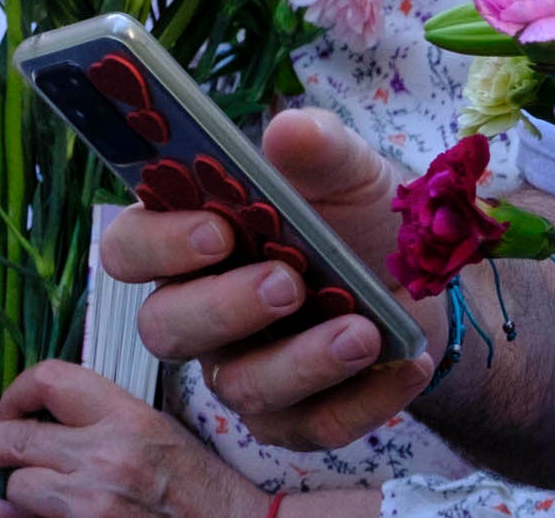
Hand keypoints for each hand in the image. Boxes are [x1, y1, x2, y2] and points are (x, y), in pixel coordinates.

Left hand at [0, 361, 264, 517]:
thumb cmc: (198, 493)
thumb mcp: (158, 434)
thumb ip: (102, 420)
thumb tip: (38, 418)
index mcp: (128, 418)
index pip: (49, 379)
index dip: (13, 392)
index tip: (9, 411)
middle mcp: (104, 457)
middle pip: (7, 437)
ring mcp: (86, 505)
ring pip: (9, 487)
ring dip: (0, 495)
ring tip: (1, 497)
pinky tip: (14, 515)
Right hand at [96, 107, 435, 453]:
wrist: (424, 282)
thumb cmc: (360, 220)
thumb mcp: (351, 173)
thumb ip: (319, 150)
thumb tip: (287, 129)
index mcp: (192, 241)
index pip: (130, 248)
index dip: (159, 245)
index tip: (216, 229)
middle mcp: (201, 313)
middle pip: (166, 328)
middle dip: (224, 308)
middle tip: (287, 283)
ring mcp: (244, 371)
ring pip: (240, 388)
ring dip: (302, 361)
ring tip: (361, 331)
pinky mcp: (295, 420)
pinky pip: (313, 426)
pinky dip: (365, 398)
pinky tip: (405, 364)